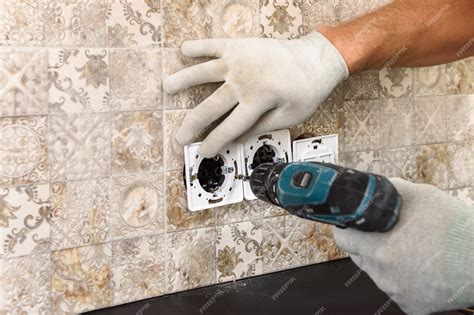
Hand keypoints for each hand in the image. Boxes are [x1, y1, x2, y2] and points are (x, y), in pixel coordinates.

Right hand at [163, 33, 347, 157]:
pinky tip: (183, 50)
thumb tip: (235, 140)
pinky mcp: (239, 46)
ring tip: (167, 86)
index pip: (229, 128)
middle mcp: (244, 81)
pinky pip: (214, 45)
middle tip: (178, 137)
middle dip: (192, 125)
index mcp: (258, 101)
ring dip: (184, 80)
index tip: (202, 153)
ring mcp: (239, 60)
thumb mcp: (290, 117)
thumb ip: (260, 127)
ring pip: (204, 72)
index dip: (214, 143)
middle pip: (210, 106)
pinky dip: (198, 47)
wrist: (316, 59)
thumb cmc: (306, 91)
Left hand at [333, 178, 473, 313]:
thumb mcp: (419, 196)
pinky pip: (396, 288)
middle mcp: (383, 275)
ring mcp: (397, 293)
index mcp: (378, 249)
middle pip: (359, 255)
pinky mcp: (412, 306)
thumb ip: (387, 191)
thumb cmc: (456, 227)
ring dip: (385, 260)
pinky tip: (420, 266)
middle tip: (386, 231)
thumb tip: (369, 189)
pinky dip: (403, 278)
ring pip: (377, 272)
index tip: (352, 222)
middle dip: (367, 242)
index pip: (343, 238)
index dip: (347, 226)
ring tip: (411, 248)